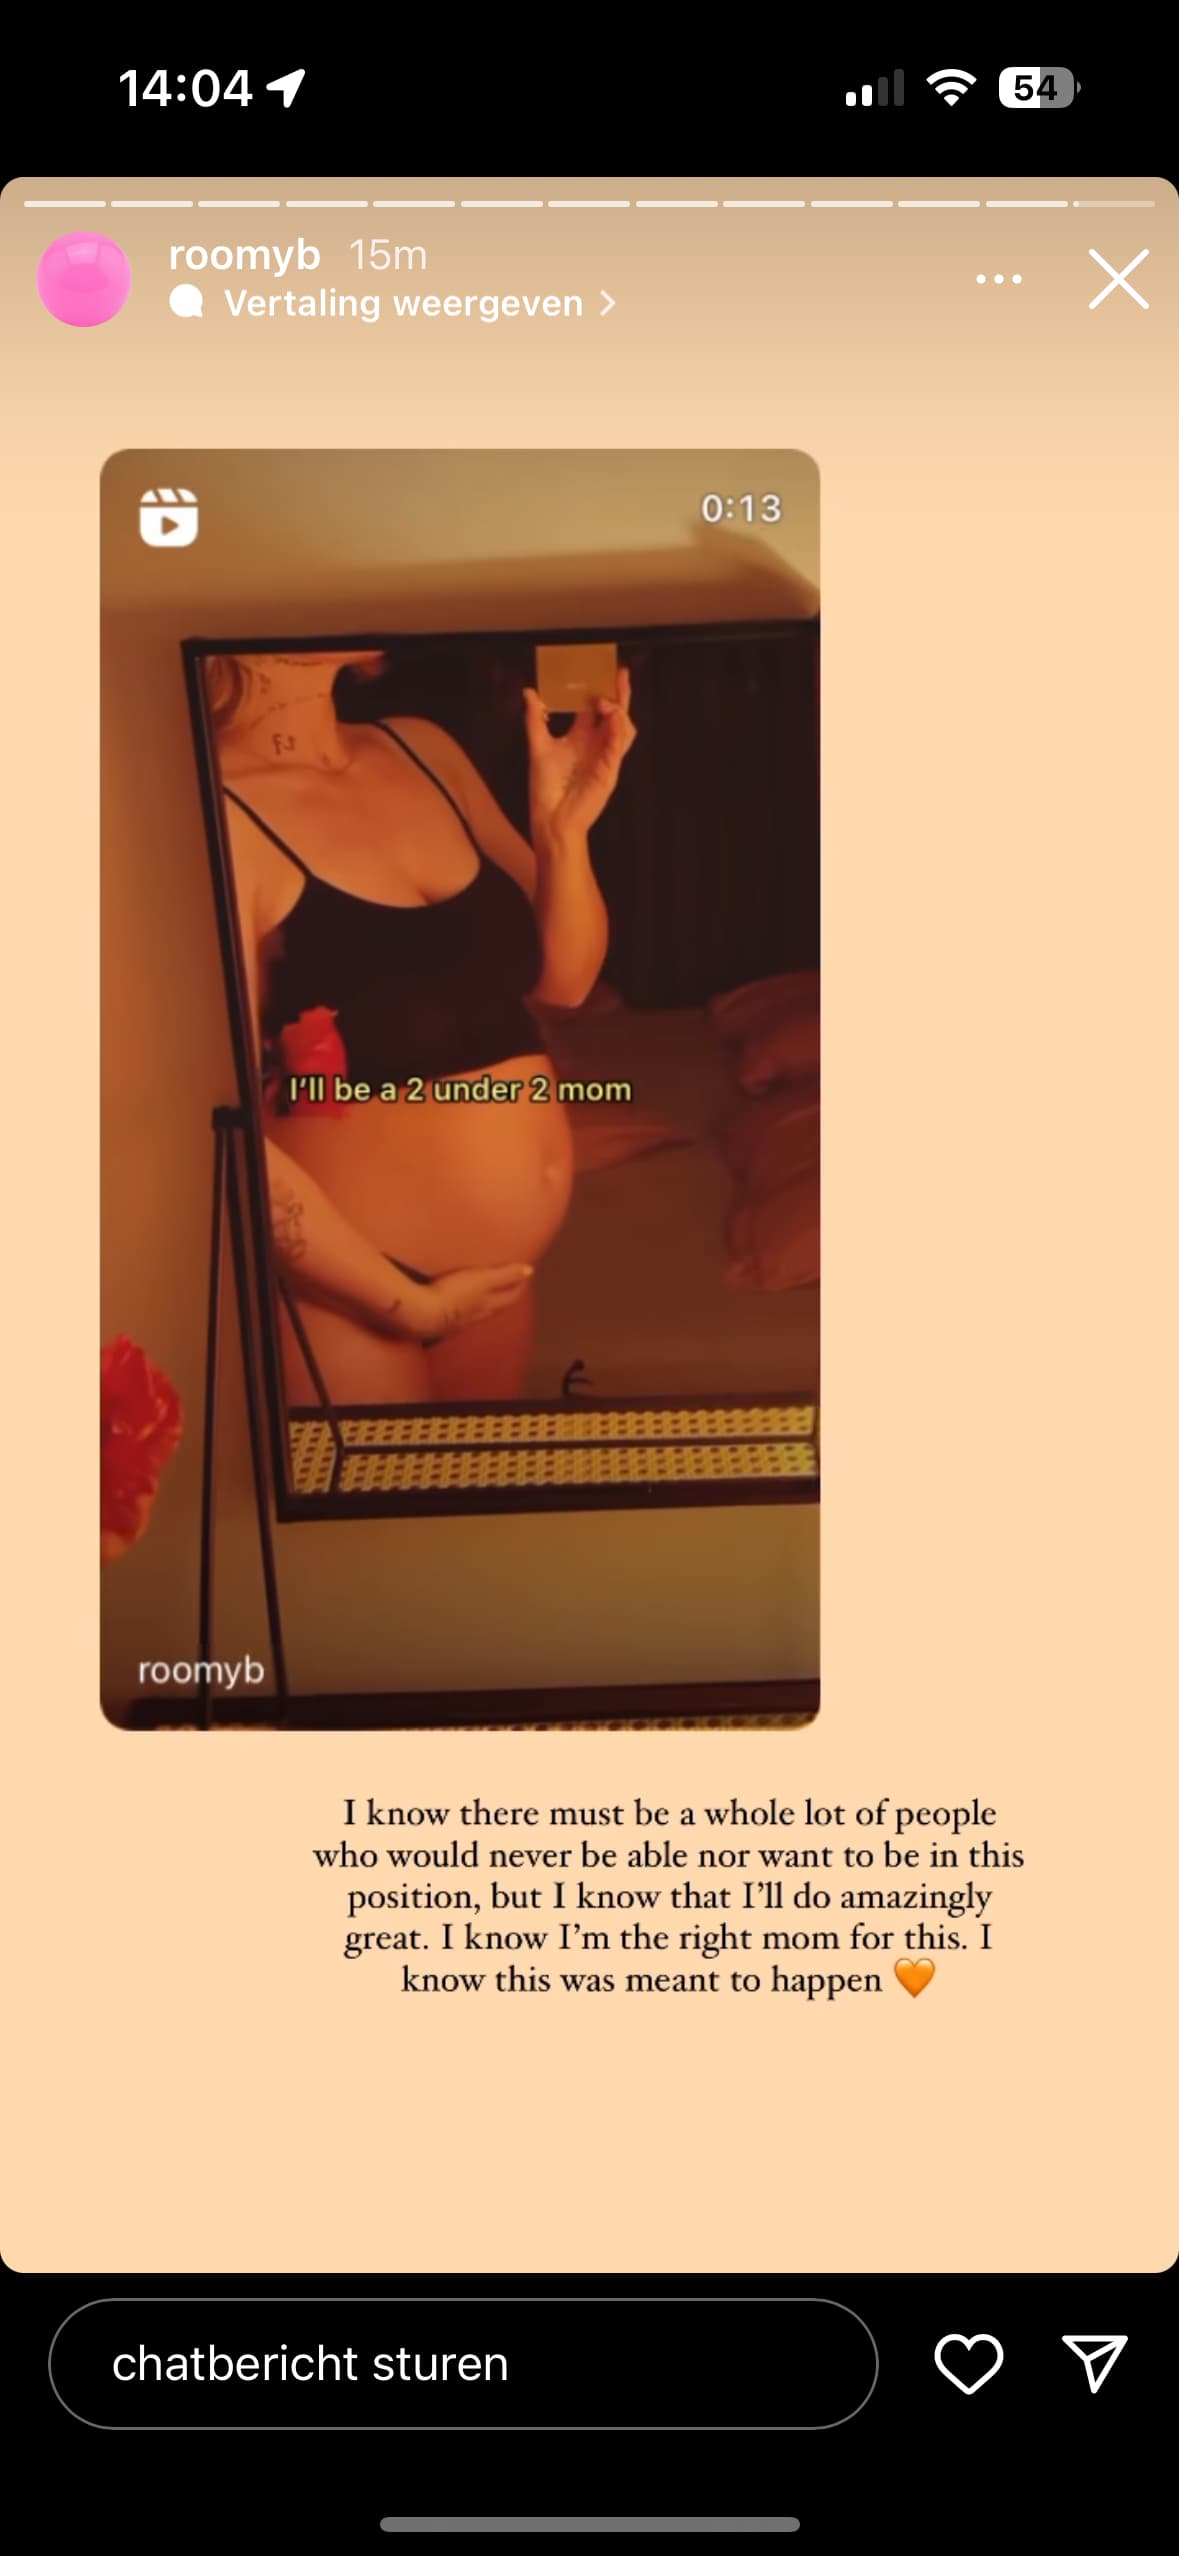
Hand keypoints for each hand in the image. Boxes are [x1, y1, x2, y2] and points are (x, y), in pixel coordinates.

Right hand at [385, 1262, 534, 1341]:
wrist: (423, 1314)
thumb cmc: (453, 1292)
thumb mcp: (483, 1279)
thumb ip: (505, 1275)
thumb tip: (530, 1270)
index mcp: (488, 1304)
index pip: (509, 1297)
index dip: (518, 1286)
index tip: (524, 1275)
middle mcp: (476, 1316)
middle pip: (495, 1307)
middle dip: (503, 1297)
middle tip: (507, 1285)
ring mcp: (458, 1322)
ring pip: (477, 1314)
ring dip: (483, 1306)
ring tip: (482, 1296)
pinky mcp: (441, 1324)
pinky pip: (458, 1318)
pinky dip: (463, 1311)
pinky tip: (455, 1309)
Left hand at [523, 666, 635, 844]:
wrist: (551, 819)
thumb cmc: (546, 789)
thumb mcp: (538, 747)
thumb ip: (535, 719)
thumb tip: (528, 692)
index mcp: (582, 738)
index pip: (595, 708)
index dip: (598, 688)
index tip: (599, 668)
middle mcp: (598, 745)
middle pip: (616, 713)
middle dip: (619, 693)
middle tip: (620, 672)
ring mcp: (606, 757)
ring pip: (624, 728)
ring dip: (619, 711)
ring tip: (608, 700)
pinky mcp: (609, 771)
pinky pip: (618, 747)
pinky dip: (618, 730)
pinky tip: (612, 716)